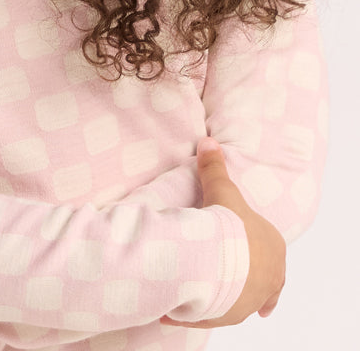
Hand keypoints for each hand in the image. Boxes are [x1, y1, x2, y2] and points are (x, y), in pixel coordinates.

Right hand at [161, 137, 285, 328]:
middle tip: (227, 273)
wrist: (217, 259)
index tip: (245, 251)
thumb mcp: (222, 191)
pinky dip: (198, 310)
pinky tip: (183, 307)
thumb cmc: (227, 225)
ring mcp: (251, 301)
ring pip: (240, 300)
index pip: (270, 252)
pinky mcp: (230, 316)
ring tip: (204, 289)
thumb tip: (208, 142)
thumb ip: (214, 168)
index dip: (256, 250)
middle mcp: (269, 279)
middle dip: (245, 277)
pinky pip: (213, 314)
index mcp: (274, 249)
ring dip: (225, 296)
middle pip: (260, 280)